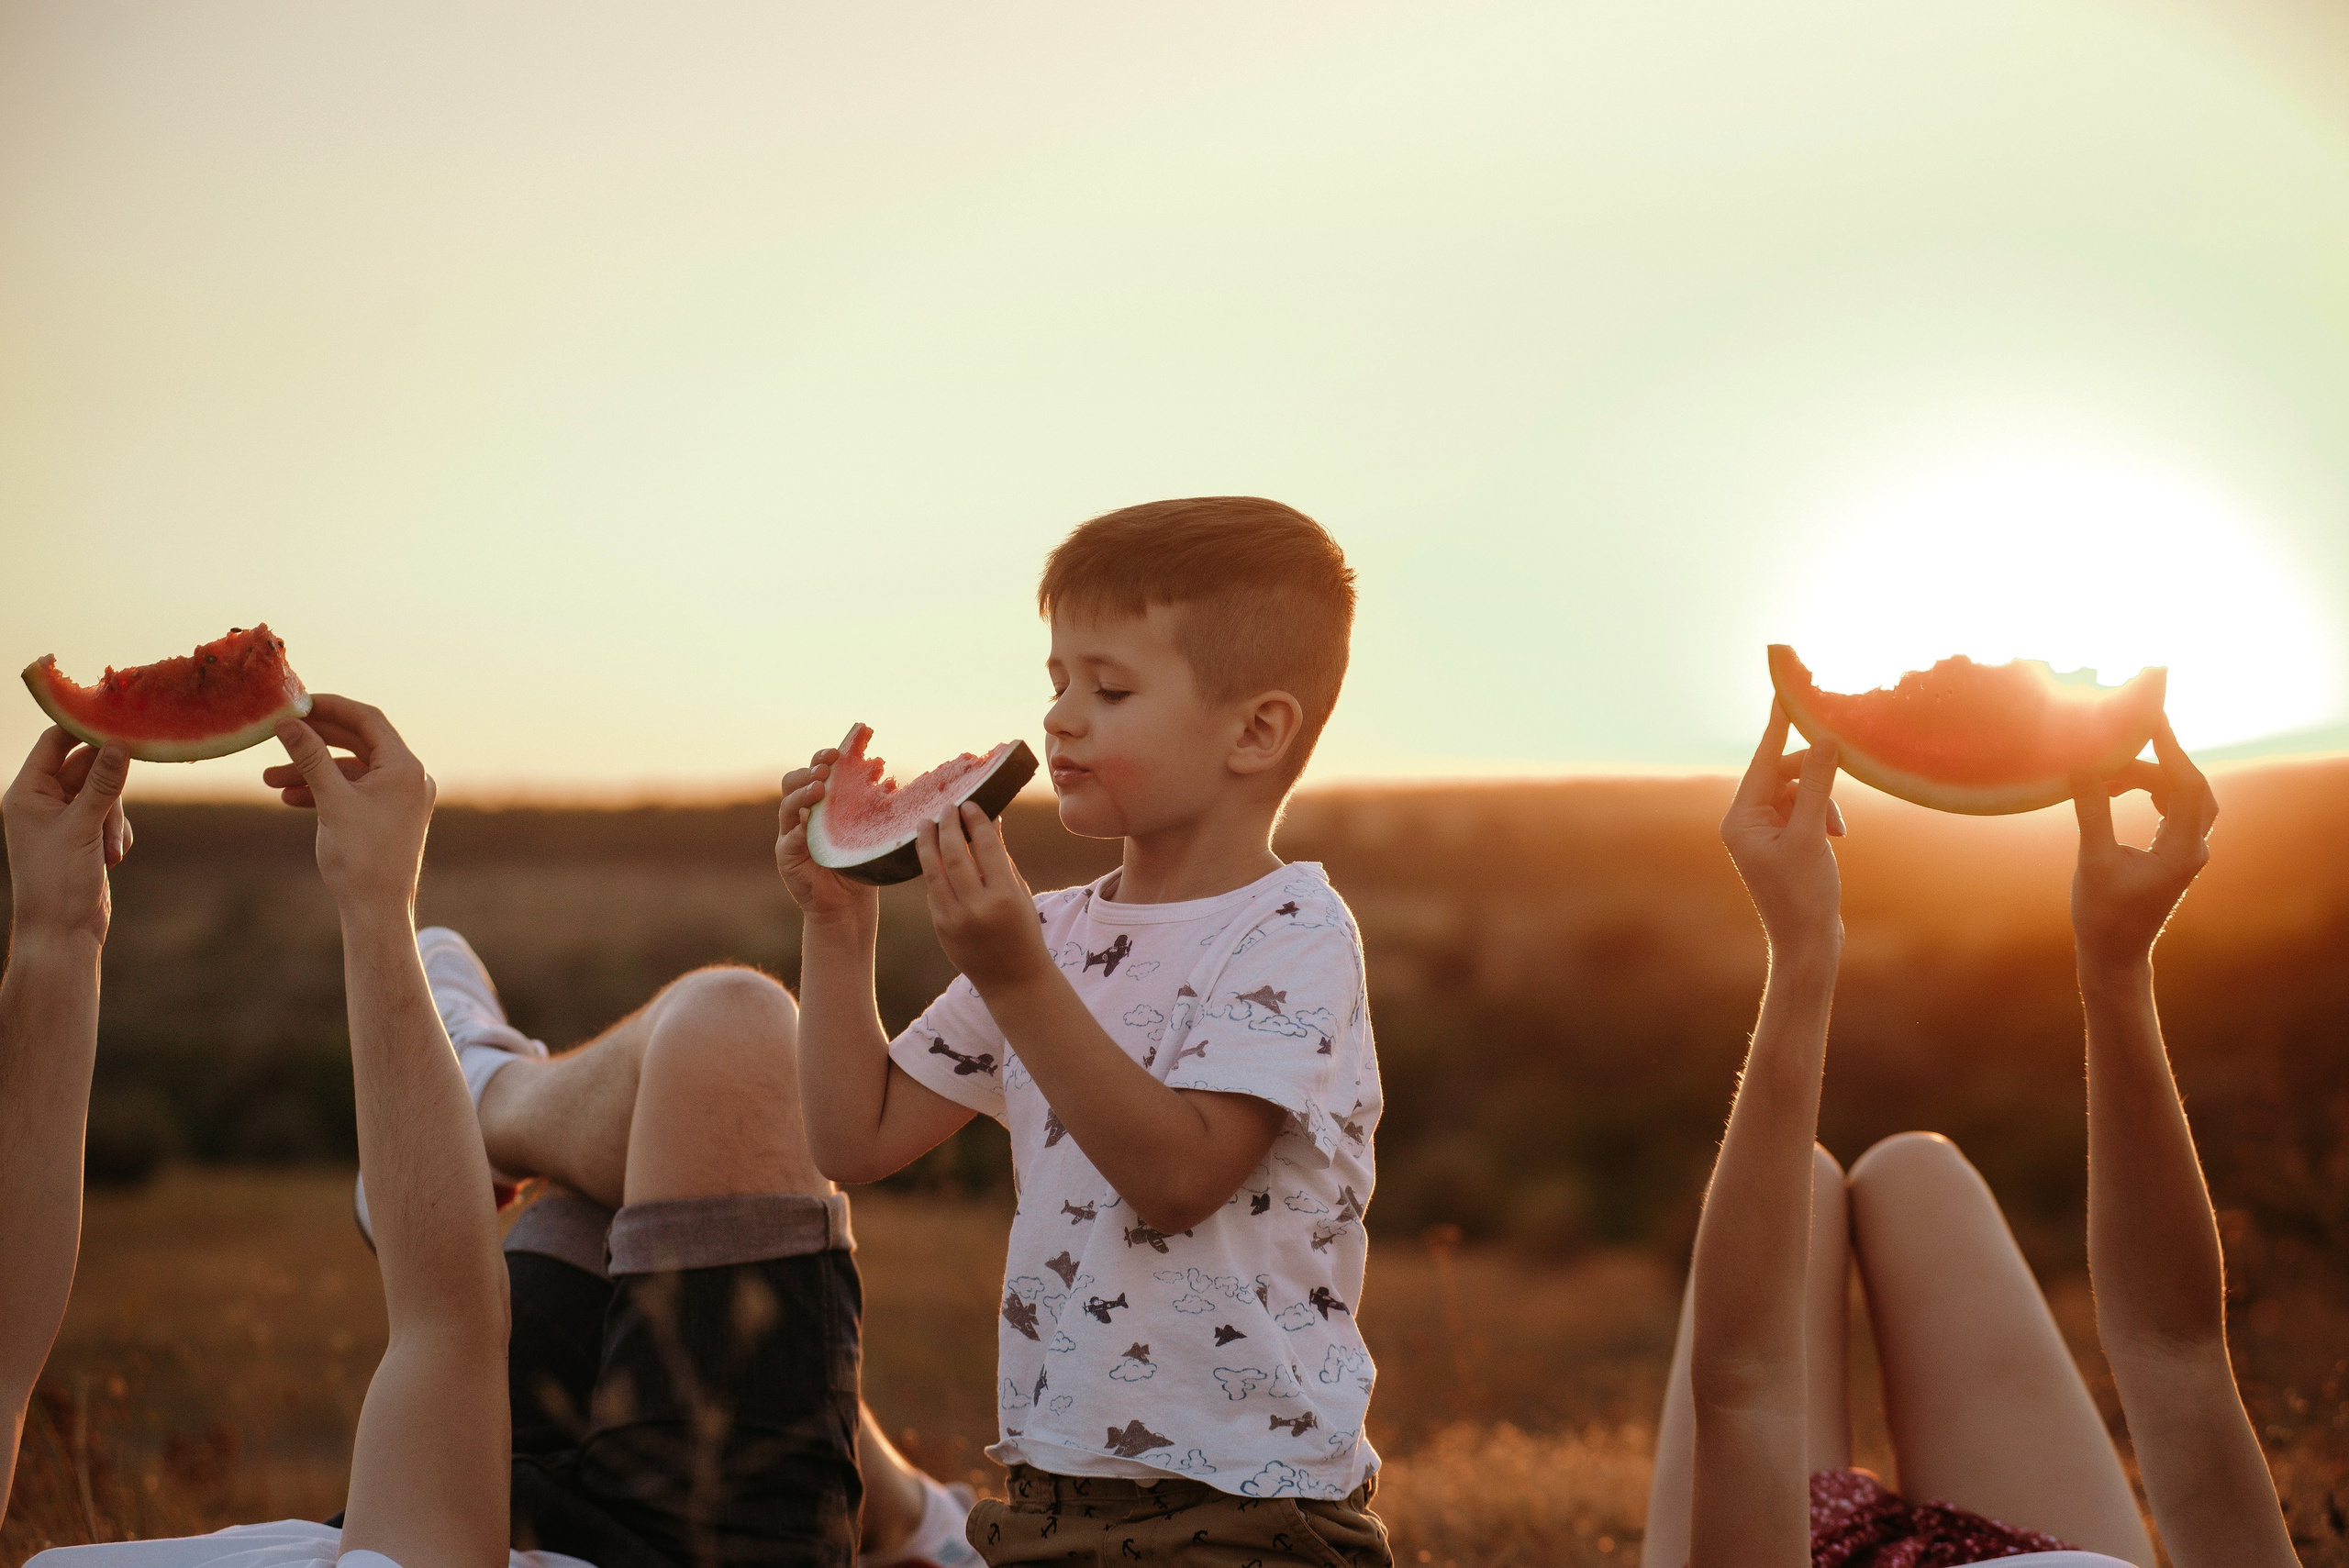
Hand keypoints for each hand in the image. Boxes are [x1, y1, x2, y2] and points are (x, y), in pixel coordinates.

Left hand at [2, 729, 132, 945]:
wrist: (63, 931)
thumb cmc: (59, 880)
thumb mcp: (83, 827)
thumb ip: (104, 784)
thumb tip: (121, 742)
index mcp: (26, 793)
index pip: (54, 743)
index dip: (84, 729)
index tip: (120, 719)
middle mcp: (42, 801)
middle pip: (85, 766)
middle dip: (108, 787)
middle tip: (119, 799)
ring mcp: (63, 818)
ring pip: (103, 792)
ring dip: (114, 817)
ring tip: (109, 849)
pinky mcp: (83, 835)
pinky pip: (109, 815)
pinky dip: (116, 832)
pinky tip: (113, 856)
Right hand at [262, 695, 434, 914]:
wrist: (377, 910)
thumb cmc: (360, 857)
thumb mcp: (330, 800)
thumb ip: (310, 757)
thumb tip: (286, 722)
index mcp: (406, 767)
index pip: (368, 719)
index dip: (331, 707)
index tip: (297, 703)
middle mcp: (409, 777)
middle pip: (358, 742)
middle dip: (315, 740)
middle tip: (278, 733)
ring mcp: (400, 797)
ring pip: (351, 769)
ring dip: (312, 770)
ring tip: (270, 779)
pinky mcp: (388, 815)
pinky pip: (354, 791)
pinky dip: (324, 790)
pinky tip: (290, 798)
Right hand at [775, 748, 879, 923]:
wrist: (848, 904)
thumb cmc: (859, 863)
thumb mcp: (868, 830)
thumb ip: (872, 806)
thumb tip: (888, 777)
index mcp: (819, 804)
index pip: (813, 773)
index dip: (820, 758)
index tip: (836, 751)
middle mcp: (801, 815)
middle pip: (793, 783)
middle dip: (807, 771)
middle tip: (824, 769)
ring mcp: (790, 835)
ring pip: (786, 806)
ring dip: (802, 795)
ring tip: (819, 789)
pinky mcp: (786, 856)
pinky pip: (787, 839)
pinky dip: (797, 830)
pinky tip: (808, 825)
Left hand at [917, 802, 1050, 993]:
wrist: (1013, 979)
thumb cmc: (1023, 930)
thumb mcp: (1019, 891)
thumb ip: (1000, 856)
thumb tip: (990, 819)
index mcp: (1005, 895)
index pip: (985, 847)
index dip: (975, 821)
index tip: (969, 804)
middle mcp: (978, 907)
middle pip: (954, 855)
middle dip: (947, 826)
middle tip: (945, 807)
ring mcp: (955, 920)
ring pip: (933, 871)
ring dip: (927, 842)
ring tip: (925, 823)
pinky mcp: (940, 928)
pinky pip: (932, 891)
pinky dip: (930, 869)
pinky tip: (929, 853)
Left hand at [1720, 703, 1844, 952]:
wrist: (1807, 943)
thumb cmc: (1804, 896)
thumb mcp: (1812, 836)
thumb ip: (1818, 787)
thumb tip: (1825, 742)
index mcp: (1740, 819)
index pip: (1761, 761)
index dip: (1778, 728)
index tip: (1785, 694)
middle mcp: (1745, 821)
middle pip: (1782, 774)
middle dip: (1815, 777)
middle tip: (1845, 767)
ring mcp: (1763, 832)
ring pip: (1798, 791)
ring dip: (1823, 801)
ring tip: (1838, 830)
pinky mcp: (1782, 841)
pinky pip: (1804, 809)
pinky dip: (1823, 816)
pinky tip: (1838, 836)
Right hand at [2071, 715, 2214, 971]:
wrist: (2114, 954)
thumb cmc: (2102, 914)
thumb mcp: (2093, 860)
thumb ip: (2092, 811)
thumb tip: (2082, 766)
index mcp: (2182, 850)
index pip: (2186, 785)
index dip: (2170, 748)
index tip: (2151, 719)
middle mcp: (2193, 848)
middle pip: (2191, 787)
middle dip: (2164, 758)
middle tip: (2134, 733)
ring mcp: (2187, 853)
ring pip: (2183, 799)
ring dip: (2153, 777)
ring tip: (2115, 766)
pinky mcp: (2174, 856)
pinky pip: (2173, 811)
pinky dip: (2153, 792)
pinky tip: (2125, 786)